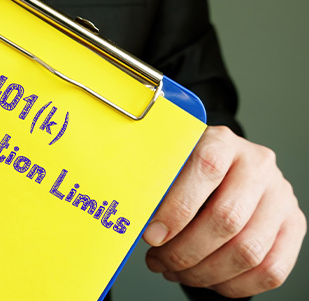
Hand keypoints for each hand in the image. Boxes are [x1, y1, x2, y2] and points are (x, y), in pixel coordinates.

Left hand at [143, 126, 305, 297]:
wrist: (229, 166)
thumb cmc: (190, 168)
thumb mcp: (172, 162)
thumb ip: (157, 183)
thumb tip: (135, 220)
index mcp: (222, 141)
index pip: (205, 169)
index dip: (176, 208)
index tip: (151, 236)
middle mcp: (257, 165)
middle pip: (227, 219)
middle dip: (185, 251)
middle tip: (158, 261)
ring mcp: (280, 196)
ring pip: (248, 251)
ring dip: (204, 272)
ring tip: (175, 271)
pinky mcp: (294, 226)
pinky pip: (270, 270)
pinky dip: (232, 285)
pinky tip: (205, 278)